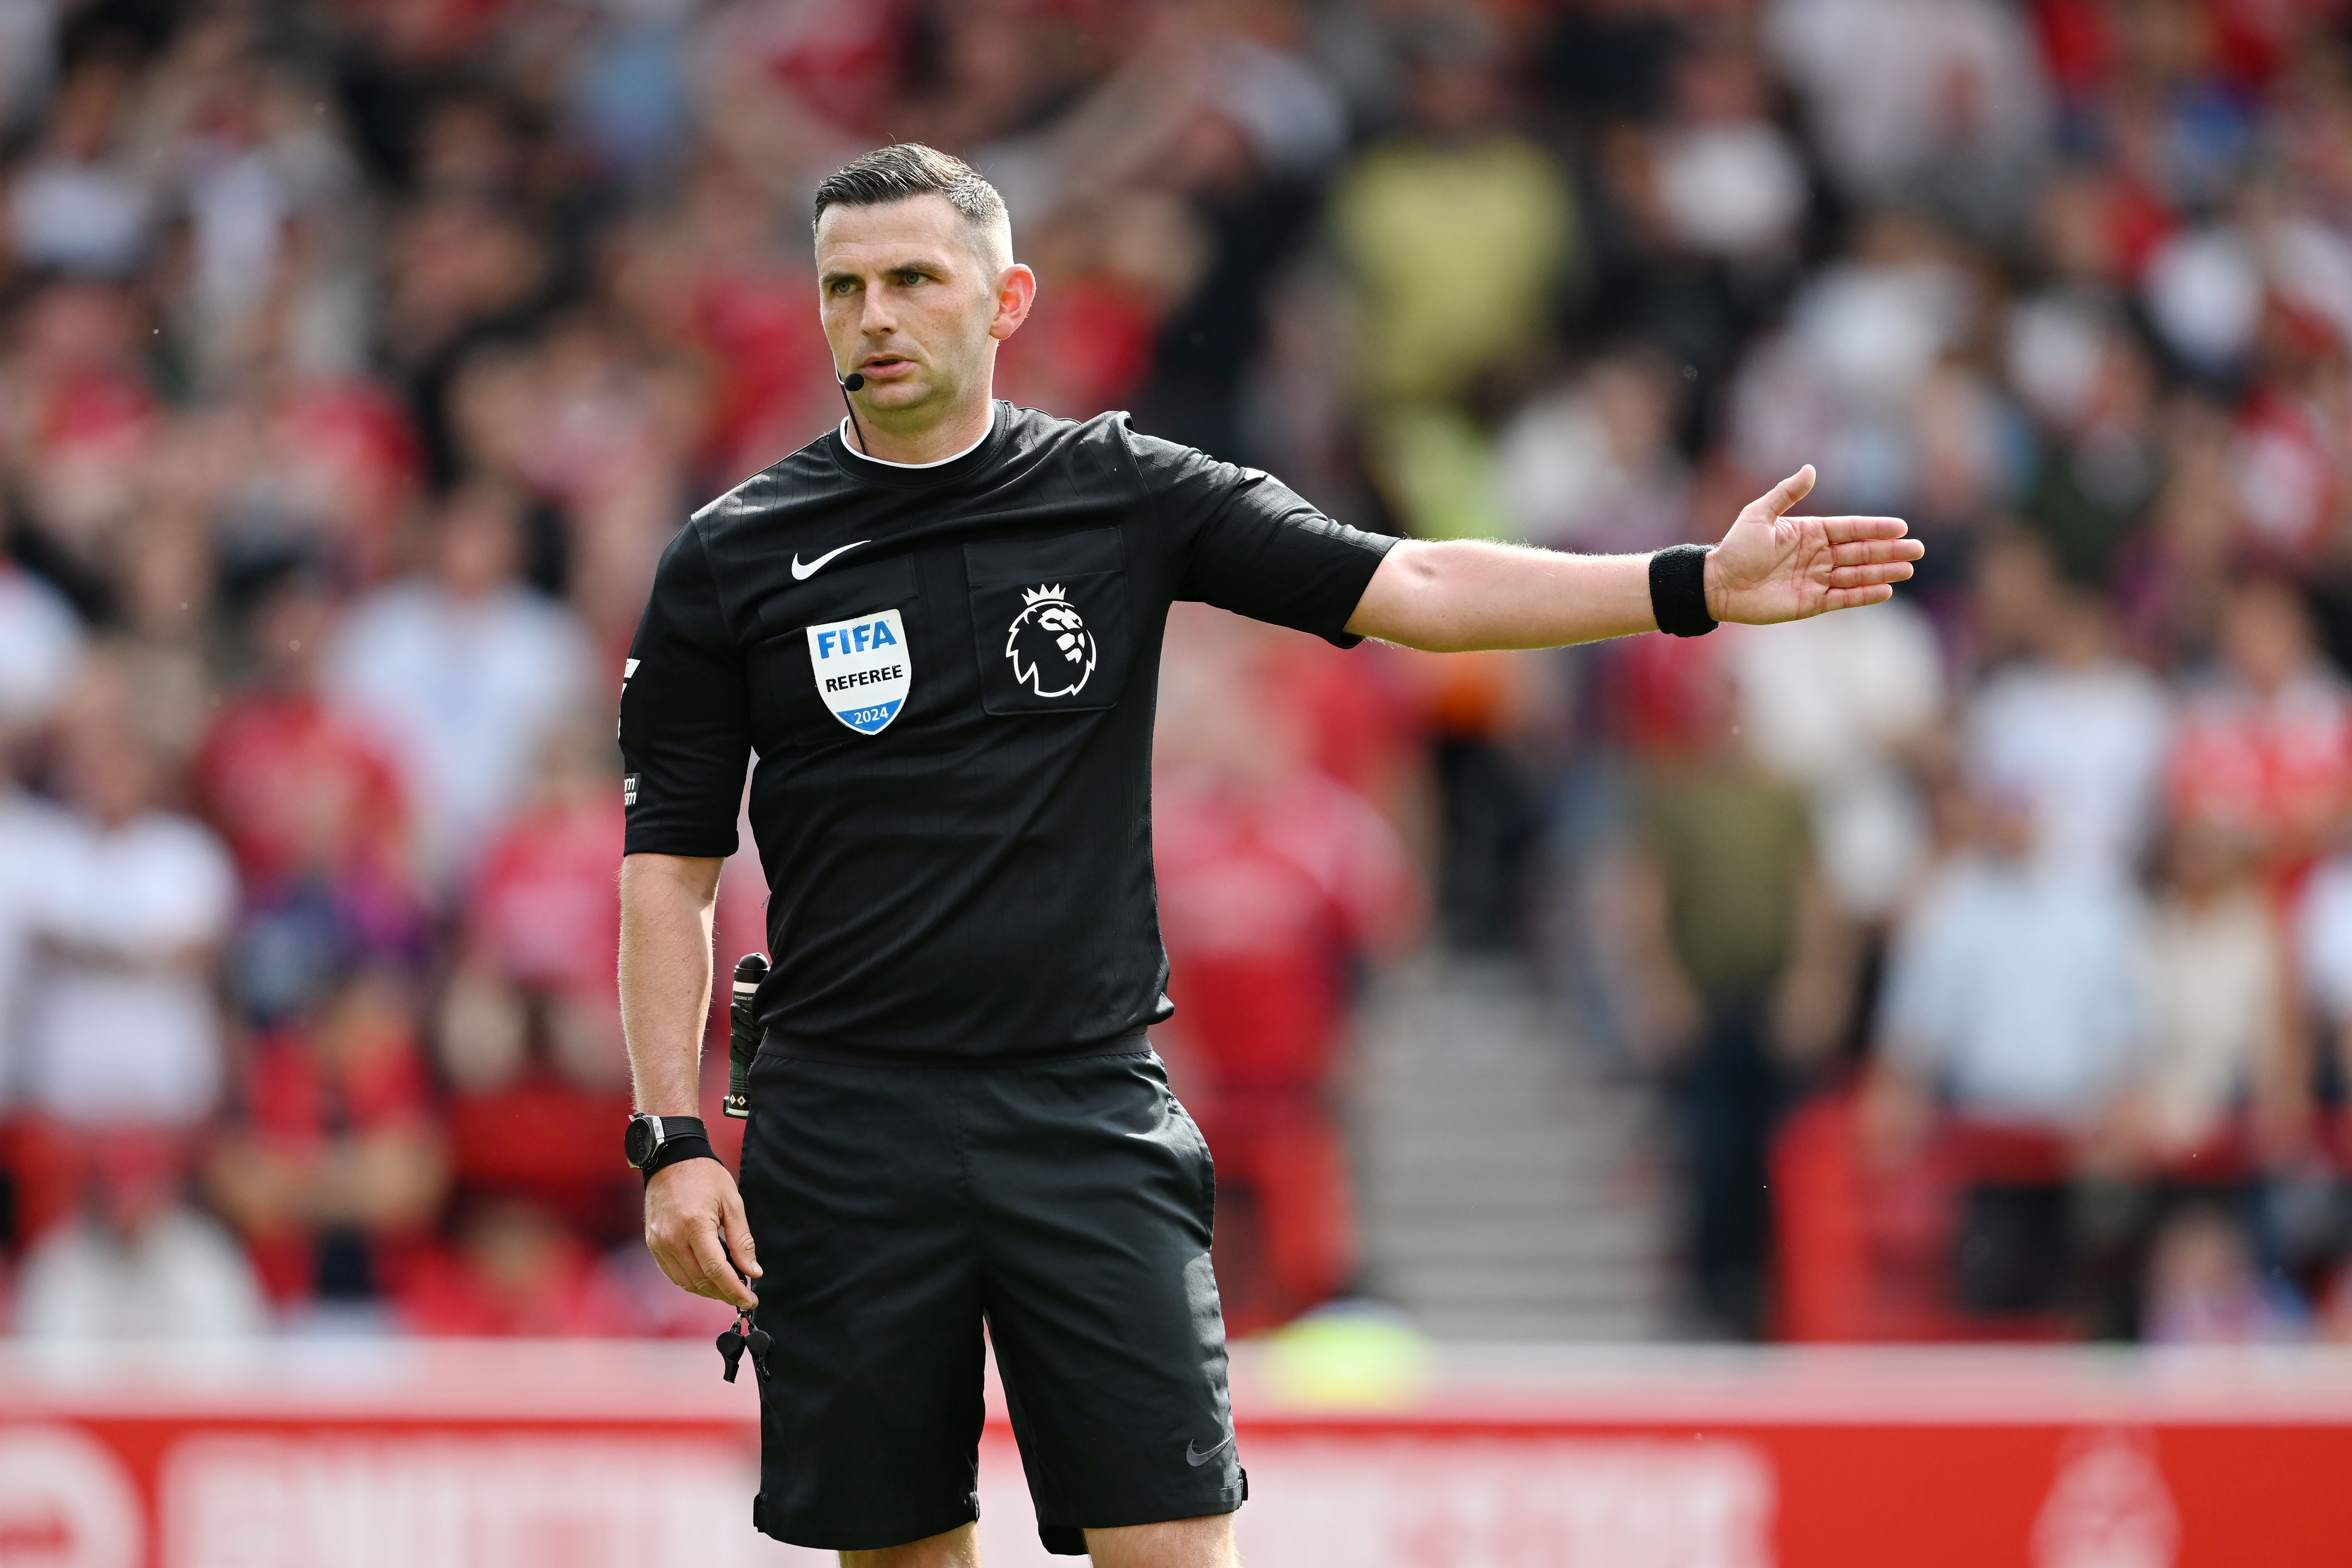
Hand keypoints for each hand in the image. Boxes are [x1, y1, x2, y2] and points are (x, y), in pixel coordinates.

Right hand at [644, 1157, 760, 1309]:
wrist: (671, 1160)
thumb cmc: (706, 1177)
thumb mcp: (732, 1203)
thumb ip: (742, 1240)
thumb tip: (753, 1272)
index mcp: (695, 1226)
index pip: (716, 1270)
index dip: (734, 1290)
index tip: (750, 1302)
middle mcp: (672, 1238)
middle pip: (700, 1280)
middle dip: (724, 1294)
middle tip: (743, 1297)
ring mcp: (659, 1243)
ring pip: (685, 1282)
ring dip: (708, 1291)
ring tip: (728, 1290)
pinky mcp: (653, 1244)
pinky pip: (672, 1273)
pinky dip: (691, 1282)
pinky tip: (707, 1279)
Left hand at [1703, 465, 1921, 625]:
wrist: (1718, 584)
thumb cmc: (1736, 548)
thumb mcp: (1758, 514)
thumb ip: (1786, 493)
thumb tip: (1811, 469)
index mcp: (1810, 532)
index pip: (1850, 529)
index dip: (1875, 528)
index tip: (1901, 528)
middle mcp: (1818, 555)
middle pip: (1861, 552)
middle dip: (1889, 551)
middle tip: (1918, 550)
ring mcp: (1816, 579)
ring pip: (1856, 575)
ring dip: (1882, 572)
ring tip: (1908, 569)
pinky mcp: (1811, 603)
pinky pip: (1842, 598)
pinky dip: (1863, 595)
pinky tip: (1885, 590)